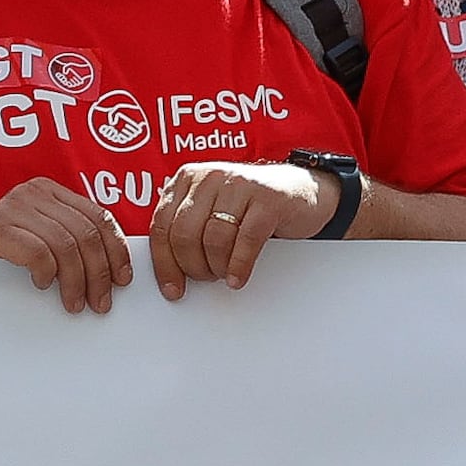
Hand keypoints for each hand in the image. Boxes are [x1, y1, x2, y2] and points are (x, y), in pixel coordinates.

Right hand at [0, 174, 131, 312]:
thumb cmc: (2, 254)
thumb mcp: (42, 238)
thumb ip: (72, 240)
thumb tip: (114, 269)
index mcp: (51, 191)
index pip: (99, 217)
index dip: (117, 250)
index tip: (122, 280)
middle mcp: (34, 192)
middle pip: (86, 234)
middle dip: (99, 273)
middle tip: (100, 302)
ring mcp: (13, 206)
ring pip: (66, 245)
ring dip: (76, 280)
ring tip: (74, 302)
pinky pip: (37, 251)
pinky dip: (47, 272)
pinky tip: (44, 285)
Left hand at [144, 157, 333, 299]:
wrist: (304, 190)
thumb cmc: (252, 205)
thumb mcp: (212, 208)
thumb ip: (188, 226)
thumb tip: (168, 270)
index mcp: (187, 178)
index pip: (161, 226)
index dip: (164, 263)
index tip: (171, 288)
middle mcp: (210, 177)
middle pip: (184, 234)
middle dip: (192, 267)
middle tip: (205, 278)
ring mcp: (239, 185)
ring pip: (213, 240)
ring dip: (216, 268)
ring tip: (224, 276)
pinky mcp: (267, 199)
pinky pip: (245, 241)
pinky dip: (239, 266)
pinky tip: (238, 278)